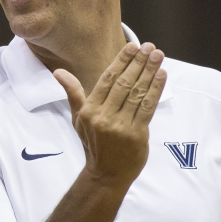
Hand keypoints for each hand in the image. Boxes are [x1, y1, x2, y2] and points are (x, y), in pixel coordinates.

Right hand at [54, 42, 166, 187]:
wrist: (106, 174)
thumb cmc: (93, 144)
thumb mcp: (78, 119)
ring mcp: (120, 126)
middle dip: (138, 62)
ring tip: (158, 56)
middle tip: (149, 47)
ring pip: (137, 92)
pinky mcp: (136, 134)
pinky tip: (162, 75)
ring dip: (150, 71)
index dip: (121, 61)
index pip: (107, 79)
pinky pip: (148, 107)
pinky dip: (156, 89)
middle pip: (124, 83)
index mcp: (89, 110)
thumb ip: (73, 93)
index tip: (132, 46)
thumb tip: (58, 72)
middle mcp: (104, 117)